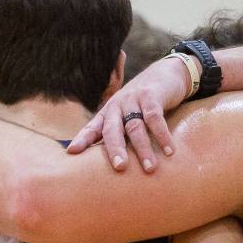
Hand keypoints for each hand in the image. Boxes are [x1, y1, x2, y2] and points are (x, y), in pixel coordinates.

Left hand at [68, 56, 194, 172]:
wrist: (164, 74)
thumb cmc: (141, 104)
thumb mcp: (125, 116)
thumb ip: (118, 135)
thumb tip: (109, 167)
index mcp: (107, 113)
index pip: (92, 128)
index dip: (82, 139)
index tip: (72, 152)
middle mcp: (117, 106)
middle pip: (112, 130)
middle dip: (115, 149)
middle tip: (120, 167)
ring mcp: (133, 100)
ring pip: (135, 127)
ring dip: (143, 149)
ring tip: (149, 168)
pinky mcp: (151, 96)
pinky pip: (155, 118)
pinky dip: (162, 135)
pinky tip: (169, 150)